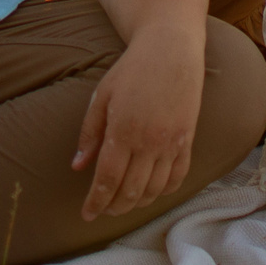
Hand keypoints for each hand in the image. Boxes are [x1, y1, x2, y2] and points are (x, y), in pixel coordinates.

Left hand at [72, 24, 202, 221]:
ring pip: (155, 189)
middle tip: (103, 210)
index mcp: (123, 131)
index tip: (87, 215)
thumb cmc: (132, 69)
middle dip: (114, 206)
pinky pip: (178, 176)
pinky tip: (152, 192)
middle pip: (131, 190)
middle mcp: (149, 142)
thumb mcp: (102, 96)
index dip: (96, 202)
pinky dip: (164, 191)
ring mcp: (172, 143)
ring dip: (138, 202)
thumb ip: (90, 134)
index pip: (108, 179)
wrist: (171, 49)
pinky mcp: (188, 140)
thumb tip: (78, 167)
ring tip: (124, 203)